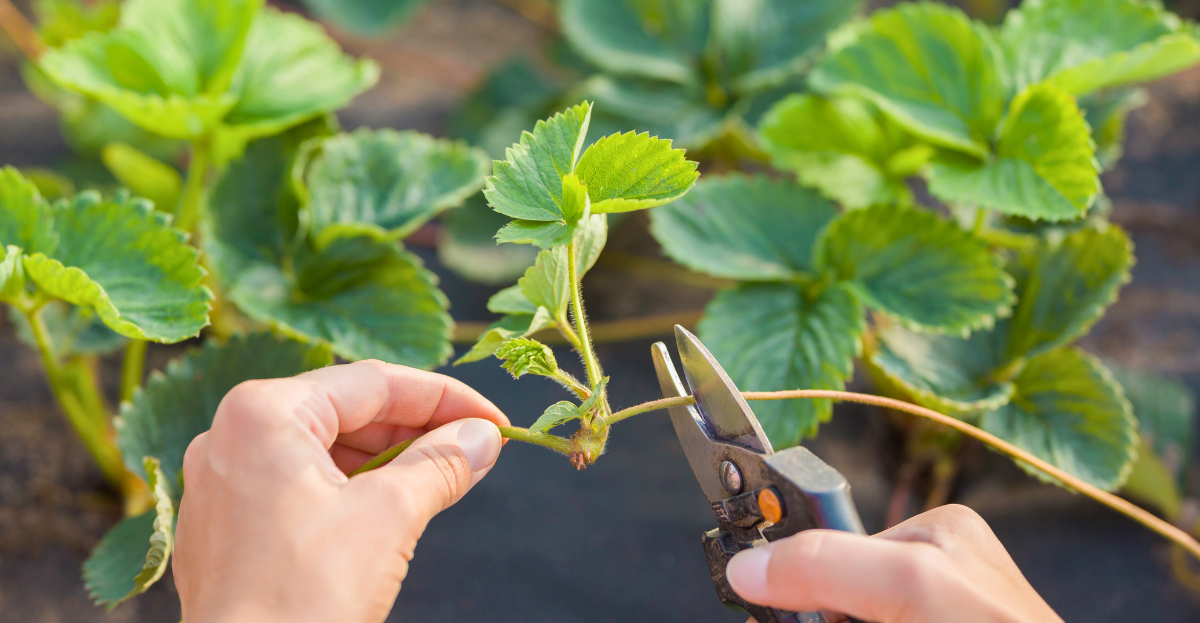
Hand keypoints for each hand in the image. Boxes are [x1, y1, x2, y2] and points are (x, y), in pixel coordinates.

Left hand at [173, 360, 509, 622]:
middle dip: (418, 429)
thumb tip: (483, 438)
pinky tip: (398, 504)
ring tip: (447, 477)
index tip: (495, 420)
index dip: (445, 398)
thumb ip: (441, 464)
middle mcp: (231, 436)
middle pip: (346, 411)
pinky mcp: (227, 526)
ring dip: (390, 460)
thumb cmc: (305, 599)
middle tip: (478, 448)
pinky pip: (301, 484)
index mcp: (263, 413)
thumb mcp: (390, 517)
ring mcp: (223, 482)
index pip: (372, 382)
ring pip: (325, 449)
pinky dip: (353, 489)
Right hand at [726, 504, 1061, 622]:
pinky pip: (856, 618)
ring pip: (839, 614)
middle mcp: (933, 575)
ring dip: (827, 621)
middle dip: (813, 611)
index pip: (833, 535)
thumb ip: (827, 564)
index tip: (755, 584)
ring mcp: (922, 614)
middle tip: (829, 622)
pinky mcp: (917, 622)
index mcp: (936, 534)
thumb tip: (748, 566)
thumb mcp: (909, 583)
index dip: (795, 566)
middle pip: (831, 586)